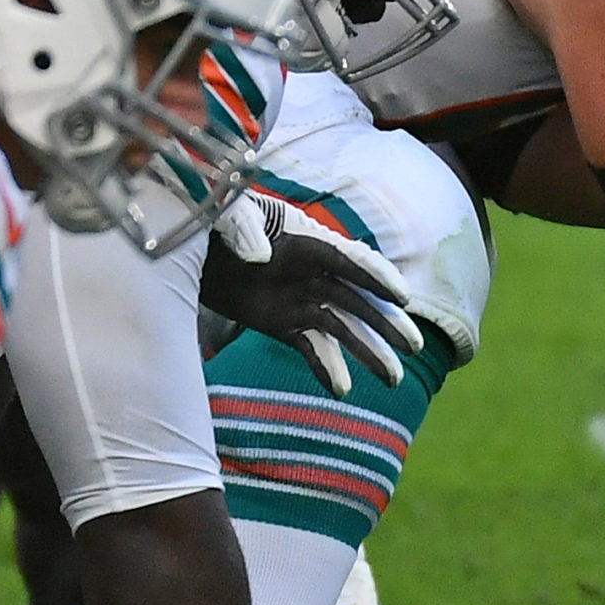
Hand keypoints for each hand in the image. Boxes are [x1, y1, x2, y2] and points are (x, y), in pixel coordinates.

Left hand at [200, 191, 423, 396]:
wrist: (190, 249)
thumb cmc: (214, 220)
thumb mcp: (227, 215)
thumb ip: (244, 228)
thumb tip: (262, 257)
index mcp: (304, 240)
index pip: (347, 259)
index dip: (375, 277)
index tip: (401, 298)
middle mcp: (310, 272)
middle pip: (356, 299)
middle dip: (385, 323)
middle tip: (414, 347)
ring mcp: (300, 299)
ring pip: (341, 328)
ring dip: (368, 352)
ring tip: (392, 379)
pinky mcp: (283, 323)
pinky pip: (310, 346)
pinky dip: (326, 367)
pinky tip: (340, 389)